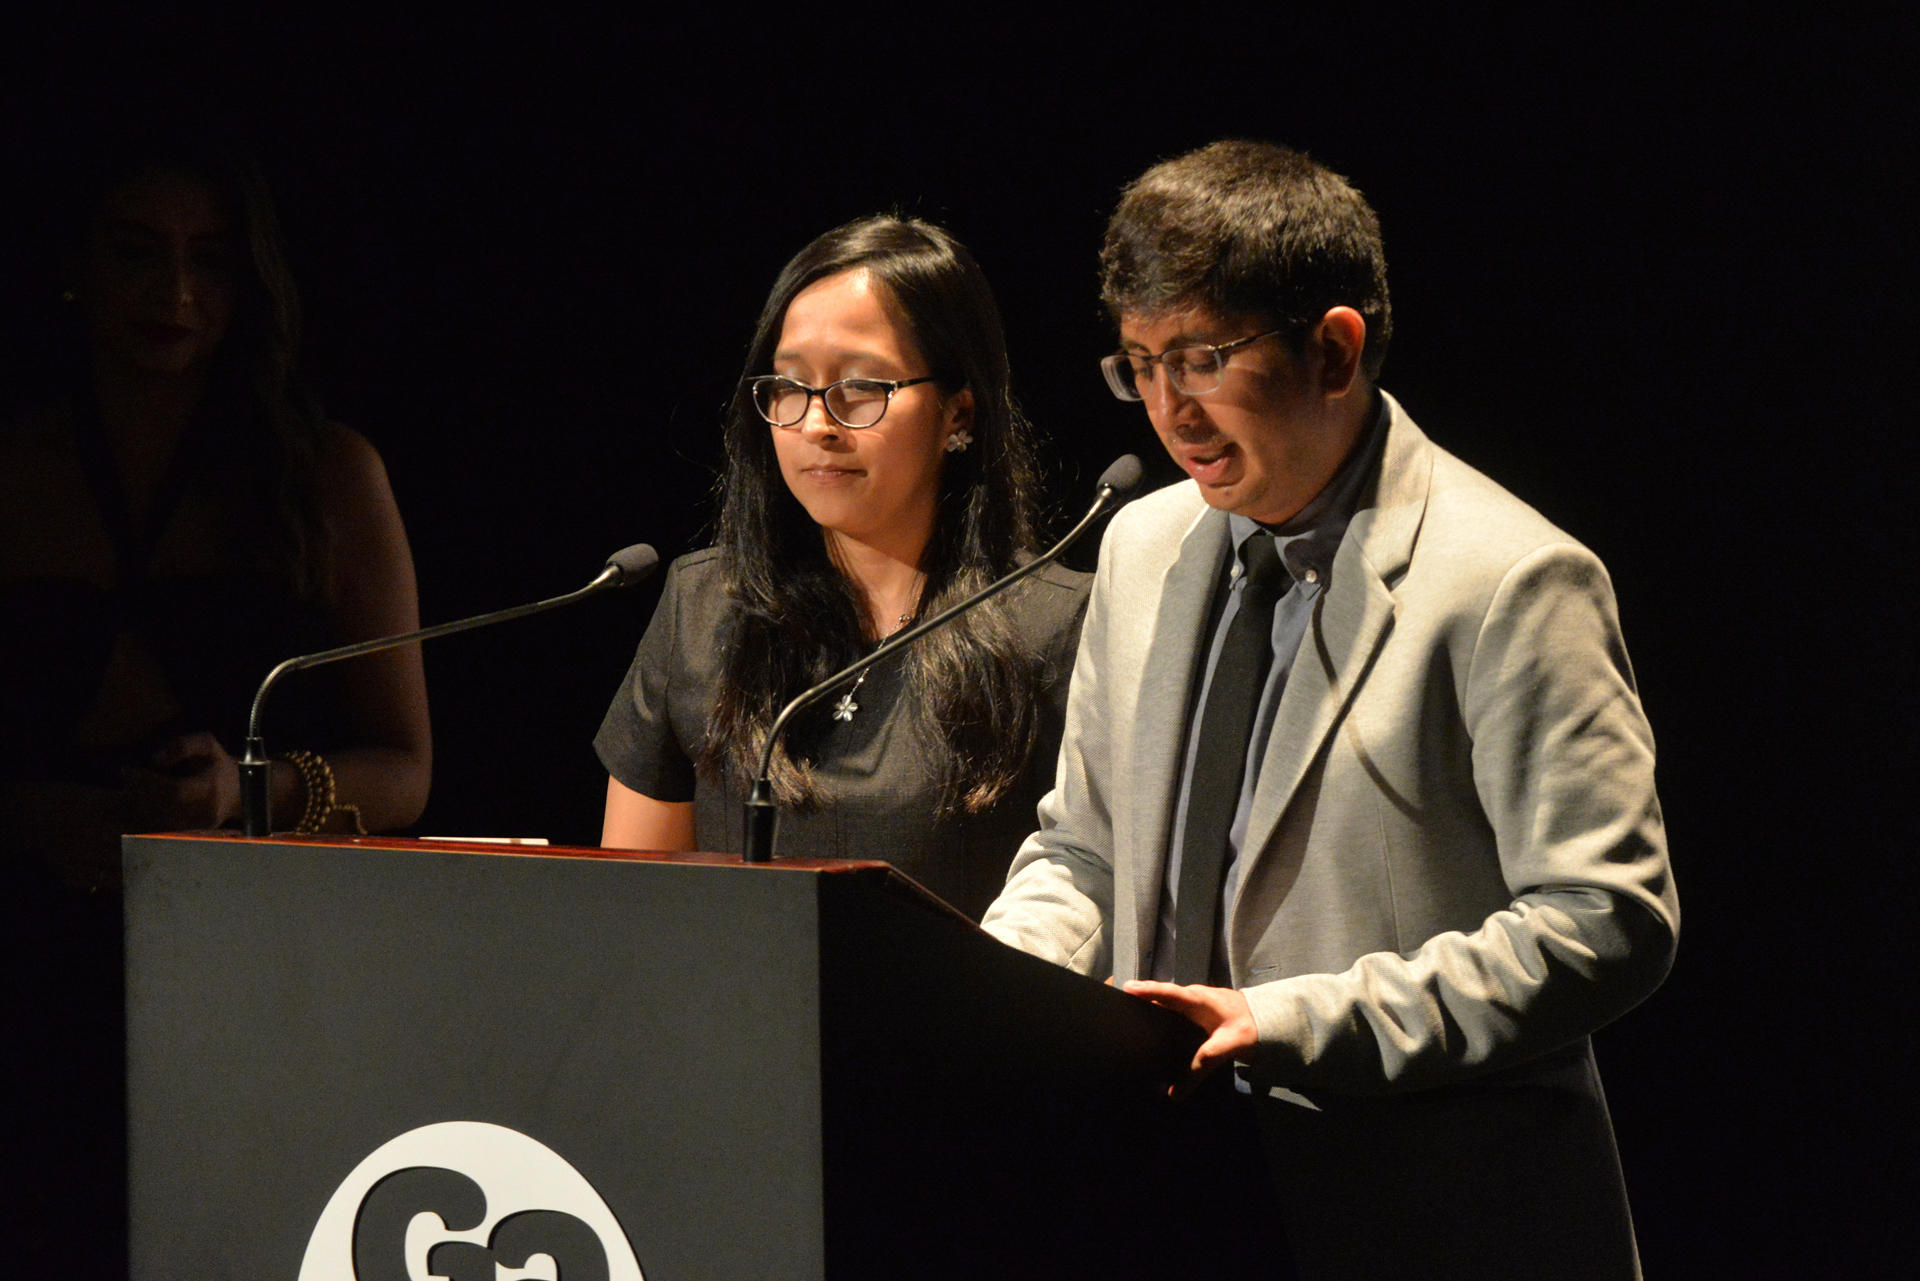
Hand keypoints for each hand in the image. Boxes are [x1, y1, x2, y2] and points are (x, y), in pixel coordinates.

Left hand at [121, 731, 240, 829]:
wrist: (240, 792)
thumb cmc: (218, 765)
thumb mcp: (207, 745)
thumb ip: (183, 746)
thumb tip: (155, 760)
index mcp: (209, 789)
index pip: (174, 791)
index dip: (148, 782)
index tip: (127, 771)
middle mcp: (203, 812)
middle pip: (161, 808)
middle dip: (135, 795)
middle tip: (120, 783)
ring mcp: (196, 826)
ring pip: (156, 821)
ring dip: (132, 809)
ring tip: (119, 794)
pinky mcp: (188, 834)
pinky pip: (158, 829)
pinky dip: (139, 818)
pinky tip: (128, 807)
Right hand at [1123, 979, 1257, 1098]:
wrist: (1273, 1022)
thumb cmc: (1251, 1028)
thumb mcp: (1227, 1047)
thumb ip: (1202, 1065)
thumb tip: (1175, 1093)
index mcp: (1198, 999)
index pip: (1166, 992)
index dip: (1146, 990)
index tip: (1125, 988)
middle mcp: (1194, 997)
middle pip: (1162, 995)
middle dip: (1141, 997)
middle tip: (1117, 1004)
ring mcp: (1198, 1003)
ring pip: (1169, 1003)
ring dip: (1152, 1007)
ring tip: (1131, 1018)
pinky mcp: (1201, 1012)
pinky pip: (1177, 1011)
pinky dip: (1164, 1016)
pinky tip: (1158, 1031)